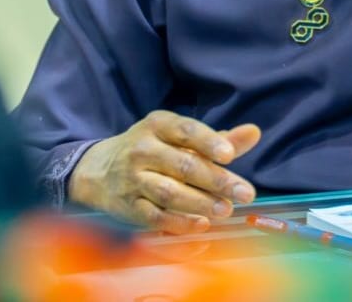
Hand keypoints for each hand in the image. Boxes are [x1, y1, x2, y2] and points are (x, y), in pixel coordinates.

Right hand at [68, 111, 261, 233]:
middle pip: (183, 165)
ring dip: (200, 203)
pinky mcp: (128, 207)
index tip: (230, 155)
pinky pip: (155, 217)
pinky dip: (179, 223)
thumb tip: (254, 132)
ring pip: (169, 193)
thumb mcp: (178, 136)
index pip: (186, 131)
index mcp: (158, 125)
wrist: (97, 169)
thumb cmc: (153, 149)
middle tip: (245, 193)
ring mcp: (133, 179)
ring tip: (226, 210)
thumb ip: (218, 139)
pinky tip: (202, 225)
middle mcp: (143, 150)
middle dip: (216, 180)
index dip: (208, 142)